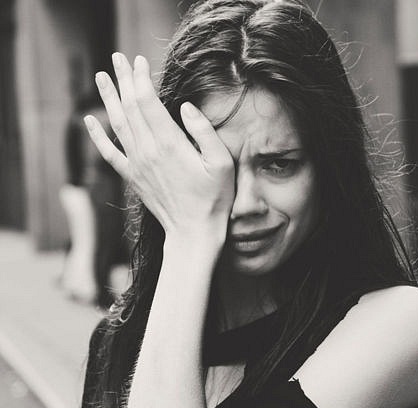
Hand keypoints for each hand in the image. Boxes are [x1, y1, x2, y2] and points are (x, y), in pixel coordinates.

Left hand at [84, 53, 234, 244]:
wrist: (193, 233)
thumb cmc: (213, 199)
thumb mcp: (222, 164)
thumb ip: (205, 132)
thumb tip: (185, 106)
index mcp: (169, 144)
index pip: (147, 101)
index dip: (141, 78)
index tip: (140, 60)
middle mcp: (148, 151)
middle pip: (129, 107)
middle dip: (123, 80)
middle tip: (118, 59)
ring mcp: (137, 165)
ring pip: (117, 124)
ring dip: (108, 98)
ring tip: (101, 76)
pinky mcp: (133, 177)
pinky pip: (109, 153)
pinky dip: (97, 135)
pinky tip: (89, 120)